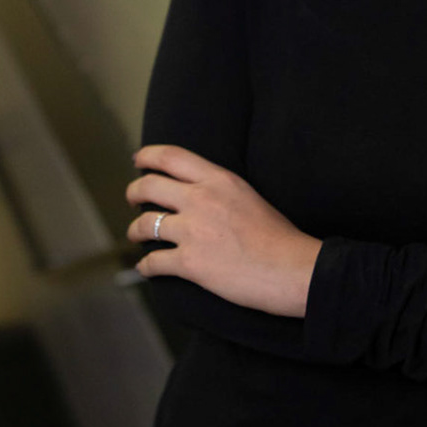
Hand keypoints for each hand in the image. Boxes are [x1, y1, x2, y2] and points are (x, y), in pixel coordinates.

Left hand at [124, 144, 322, 316]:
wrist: (293, 270)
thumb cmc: (279, 237)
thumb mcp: (248, 196)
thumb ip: (219, 190)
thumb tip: (197, 194)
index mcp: (219, 179)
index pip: (171, 156)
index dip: (148, 156)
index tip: (138, 161)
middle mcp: (201, 199)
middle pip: (148, 186)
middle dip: (133, 193)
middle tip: (132, 199)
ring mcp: (193, 231)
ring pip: (144, 225)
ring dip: (134, 231)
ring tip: (136, 234)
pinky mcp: (190, 263)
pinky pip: (153, 262)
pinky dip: (146, 267)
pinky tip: (147, 268)